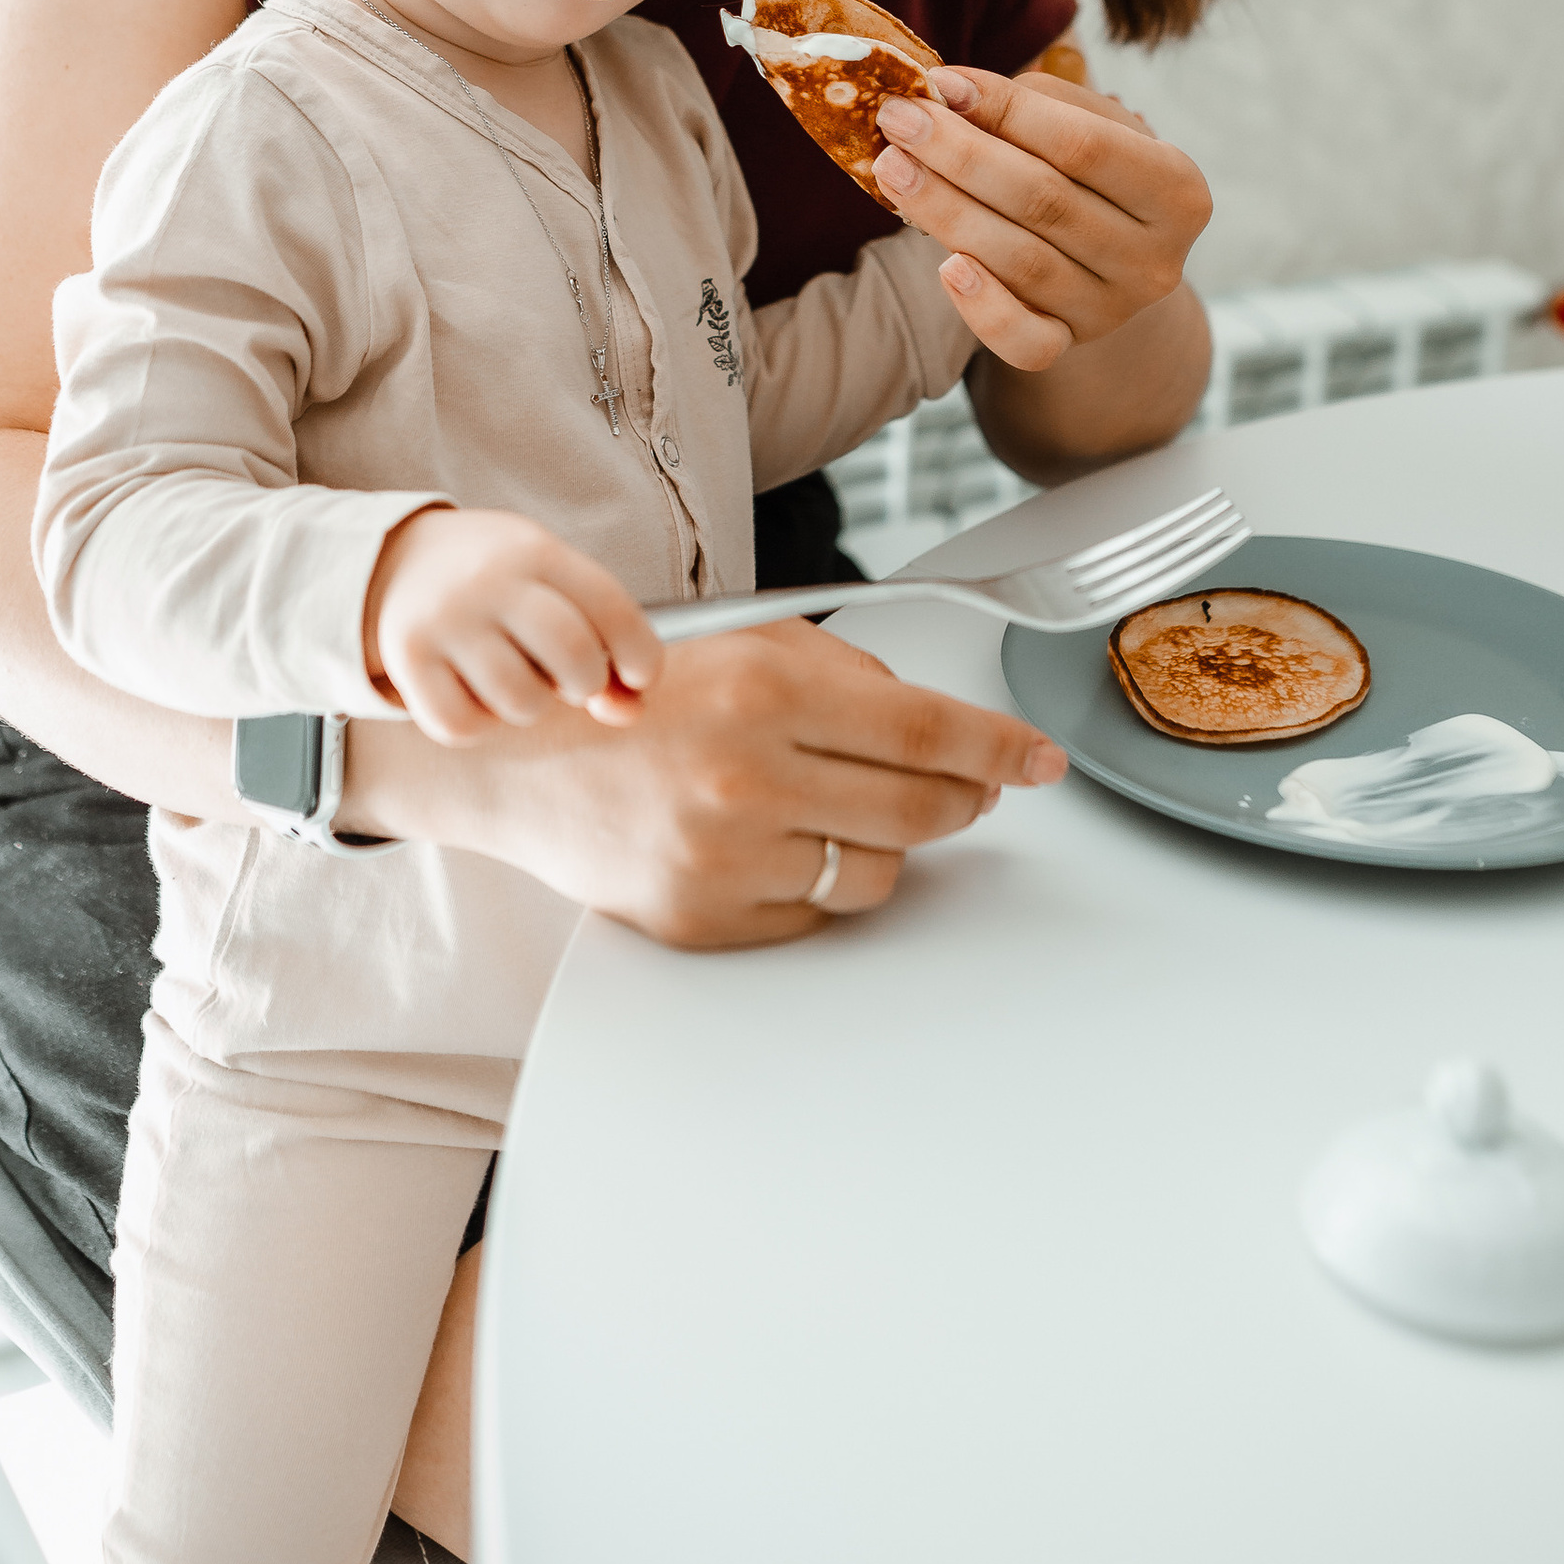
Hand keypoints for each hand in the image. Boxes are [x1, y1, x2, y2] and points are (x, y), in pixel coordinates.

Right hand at [340, 616, 1065, 946]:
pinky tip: (776, 842)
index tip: (1039, 760)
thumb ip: (845, 675)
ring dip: (886, 843)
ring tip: (835, 807)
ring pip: (879, 871)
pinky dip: (818, 879)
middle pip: (920, 810)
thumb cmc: (640, 698)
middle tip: (972, 789)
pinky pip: (817, 911)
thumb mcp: (746, 646)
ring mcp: (728, 855)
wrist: (524, 760)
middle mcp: (750, 774)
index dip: (997, 747)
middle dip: (965, 799)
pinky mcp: (707, 917)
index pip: (923, 728)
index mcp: (765, 689)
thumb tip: (938, 727)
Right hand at [363, 505, 661, 744]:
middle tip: (570, 679)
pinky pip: (463, 725)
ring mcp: (445, 620)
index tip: (639, 674)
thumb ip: (599, 637)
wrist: (397, 559)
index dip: (641, 653)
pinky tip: (472, 691)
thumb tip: (629, 709)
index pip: (611, 607)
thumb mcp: (549, 583)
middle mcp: (489, 581)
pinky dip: (478, 722)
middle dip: (587, 684)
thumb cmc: (496, 581)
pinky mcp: (408, 659)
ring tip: (512, 677)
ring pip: (522, 701)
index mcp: (536, 552)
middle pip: (573, 655)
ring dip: (529, 705)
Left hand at [871, 65, 1210, 373]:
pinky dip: (983, 308)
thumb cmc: (1091, 170)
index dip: (1006, 111)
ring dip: (946, 211)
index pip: (1082, 145)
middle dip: (960, 155)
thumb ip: (1030, 103)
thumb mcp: (1085, 122)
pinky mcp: (1071, 345)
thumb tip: (948, 92)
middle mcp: (1156, 259)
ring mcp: (1114, 310)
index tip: (940, 82)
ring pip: (1022, 262)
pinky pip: (1026, 342)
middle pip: (1045, 202)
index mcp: (1178, 190)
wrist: (1109, 253)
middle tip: (897, 119)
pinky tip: (945, 267)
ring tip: (892, 168)